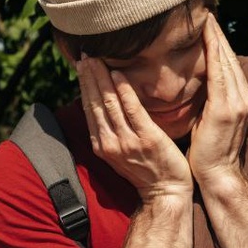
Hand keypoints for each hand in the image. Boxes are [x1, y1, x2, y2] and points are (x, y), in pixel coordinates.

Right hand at [77, 56, 192, 199]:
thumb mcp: (122, 151)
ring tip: (95, 58)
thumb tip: (107, 106)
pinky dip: (124, 92)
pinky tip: (118, 74)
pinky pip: (132, 110)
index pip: (89, 108)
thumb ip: (113, 130)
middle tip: (85, 53)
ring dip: (100, 78)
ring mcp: (127, 141)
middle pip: (94, 103)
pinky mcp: (147, 139)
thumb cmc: (148, 171)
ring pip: (108, 103)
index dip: (84, 85)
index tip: (81, 64)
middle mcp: (109, 142)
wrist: (166, 193)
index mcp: (102, 144)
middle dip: (88, 76)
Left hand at [188, 14, 247, 185]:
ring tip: (205, 17)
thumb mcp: (209, 118)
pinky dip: (213, 52)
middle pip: (229, 56)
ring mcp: (238, 101)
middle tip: (205, 10)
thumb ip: (209, 98)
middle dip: (217, 33)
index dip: (218, 41)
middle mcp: (244, 96)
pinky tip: (206, 36)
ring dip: (215, 37)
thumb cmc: (208, 150)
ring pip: (226, 60)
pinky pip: (219, 72)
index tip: (207, 22)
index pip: (228, 62)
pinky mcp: (226, 108)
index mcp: (241, 98)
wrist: (217, 175)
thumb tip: (196, 82)